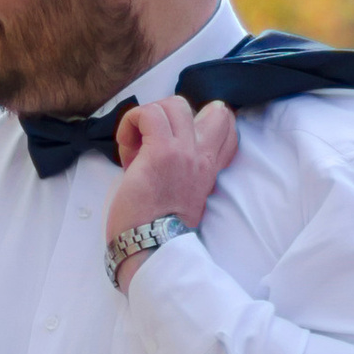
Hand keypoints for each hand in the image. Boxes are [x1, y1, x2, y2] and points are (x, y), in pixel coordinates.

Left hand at [105, 95, 237, 253]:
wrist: (152, 250)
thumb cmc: (158, 229)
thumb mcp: (184, 197)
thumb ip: (181, 171)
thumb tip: (151, 150)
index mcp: (209, 167)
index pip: (227, 125)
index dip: (202, 120)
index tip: (175, 140)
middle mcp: (202, 156)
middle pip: (213, 107)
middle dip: (178, 114)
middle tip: (155, 139)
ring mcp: (183, 152)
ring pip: (174, 104)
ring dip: (149, 118)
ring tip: (137, 146)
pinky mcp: (159, 152)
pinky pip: (147, 114)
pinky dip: (131, 123)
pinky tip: (126, 147)